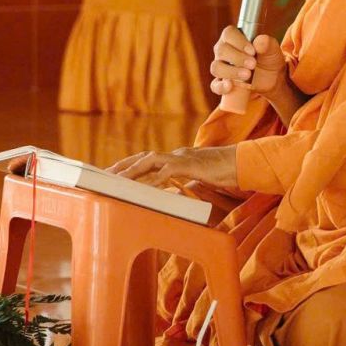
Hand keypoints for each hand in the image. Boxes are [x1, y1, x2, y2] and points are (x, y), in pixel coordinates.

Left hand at [106, 145, 237, 189]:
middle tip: (104, 175)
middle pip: (142, 158)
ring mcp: (181, 157)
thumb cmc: (222, 171)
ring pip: (150, 162)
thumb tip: (175, 190)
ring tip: (117, 180)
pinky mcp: (189, 164)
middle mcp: (175, 155)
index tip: (113, 174)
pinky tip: (144, 187)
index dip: (129, 166)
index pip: (147, 161)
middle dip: (122, 166)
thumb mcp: (199, 178)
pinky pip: (167, 172)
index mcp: (176, 158)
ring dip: (132, 171)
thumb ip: (185, 180)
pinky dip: (154, 180)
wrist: (241, 163)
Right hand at [210, 26, 284, 99]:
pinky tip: (230, 86)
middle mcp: (223, 51)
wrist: (272, 79)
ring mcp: (220, 67)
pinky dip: (221, 87)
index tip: (252, 51)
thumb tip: (260, 41)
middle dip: (237, 58)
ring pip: (216, 67)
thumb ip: (268, 44)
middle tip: (253, 64)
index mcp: (234, 38)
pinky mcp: (222, 83)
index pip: (228, 34)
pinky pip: (215, 85)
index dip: (239, 42)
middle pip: (221, 50)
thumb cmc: (269, 59)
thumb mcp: (272, 51)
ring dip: (231, 71)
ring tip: (247, 75)